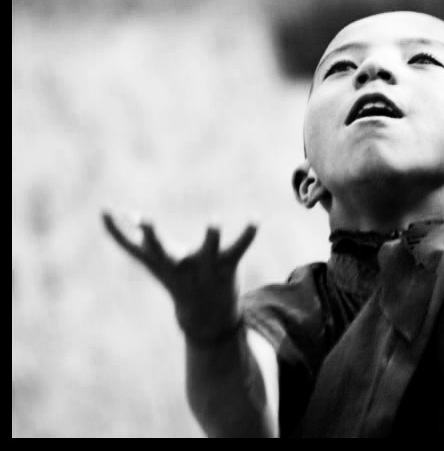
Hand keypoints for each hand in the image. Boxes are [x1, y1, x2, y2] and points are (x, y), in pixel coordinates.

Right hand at [102, 211, 256, 345]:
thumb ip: (131, 239)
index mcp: (159, 261)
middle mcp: (178, 264)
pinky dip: (247, 235)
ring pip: (207, 250)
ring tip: (214, 221)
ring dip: (211, 236)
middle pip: (161, 250)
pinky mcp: (227, 266)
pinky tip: (255, 219)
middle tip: (146, 220)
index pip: (132, 245)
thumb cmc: (176, 279)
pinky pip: (238, 248)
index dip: (116, 230)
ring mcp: (204, 267)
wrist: (206, 317)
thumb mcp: (153, 260)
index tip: (105, 211)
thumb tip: (115, 213)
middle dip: (153, 236)